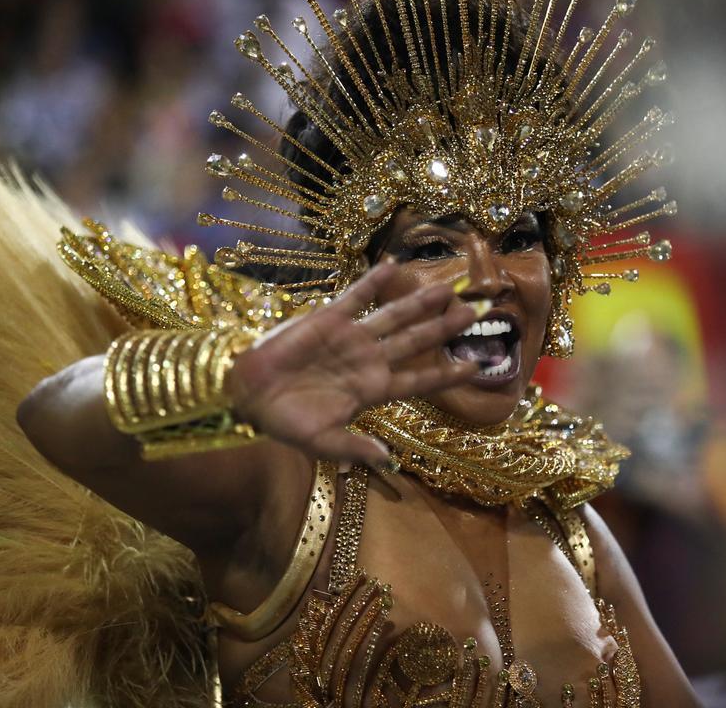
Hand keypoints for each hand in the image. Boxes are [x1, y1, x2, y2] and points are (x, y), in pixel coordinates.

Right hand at [228, 263, 481, 463]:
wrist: (248, 396)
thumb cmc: (285, 422)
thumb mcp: (323, 442)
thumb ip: (355, 446)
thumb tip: (387, 458)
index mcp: (373, 390)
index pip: (420, 380)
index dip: (447, 374)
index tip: (477, 366)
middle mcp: (368, 360)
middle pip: (416, 341)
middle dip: (445, 327)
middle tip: (476, 312)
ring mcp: (350, 338)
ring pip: (394, 316)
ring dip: (420, 302)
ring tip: (448, 288)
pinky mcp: (328, 320)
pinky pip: (356, 297)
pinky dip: (373, 283)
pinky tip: (393, 267)